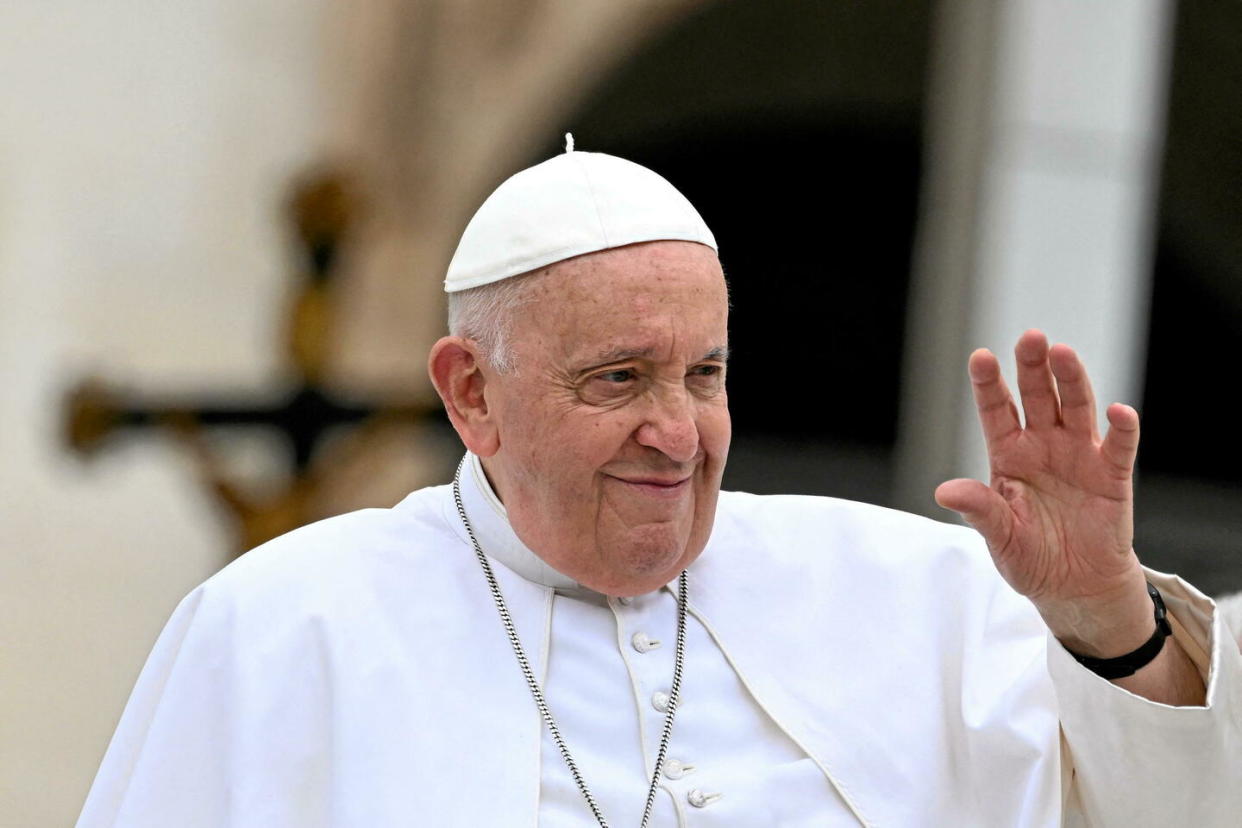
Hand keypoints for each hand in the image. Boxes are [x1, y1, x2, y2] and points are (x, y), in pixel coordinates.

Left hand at [935, 330, 1151, 655]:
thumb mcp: (999, 537)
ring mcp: (1078, 456)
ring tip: (1063, 353)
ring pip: (1076, 408)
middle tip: (1031, 337)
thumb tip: (944, 490)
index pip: (996, 410)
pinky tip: (1119, 411)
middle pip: (1038, 396)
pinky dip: (1121, 428)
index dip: (988, 383)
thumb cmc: (1030, 557)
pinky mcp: (1111, 475)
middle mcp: (1043, 446)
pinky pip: (1118, 446)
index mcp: (1009, 455)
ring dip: (1072, 380)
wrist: (1074, 587)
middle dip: (1032, 367)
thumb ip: (980, 510)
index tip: (980, 357)